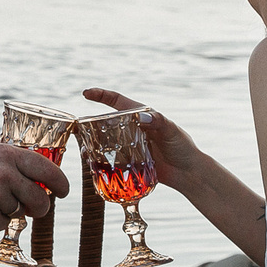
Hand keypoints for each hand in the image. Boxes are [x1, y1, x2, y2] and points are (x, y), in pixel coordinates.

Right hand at [0, 139, 70, 232]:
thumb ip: (8, 157)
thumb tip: (37, 166)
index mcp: (5, 153)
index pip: (47, 170)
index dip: (60, 184)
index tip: (62, 191)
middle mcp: (4, 174)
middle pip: (41, 199)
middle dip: (39, 207)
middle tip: (30, 207)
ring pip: (21, 214)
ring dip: (9, 212)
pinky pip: (3, 225)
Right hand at [82, 88, 205, 189]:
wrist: (188, 173)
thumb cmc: (183, 148)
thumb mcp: (172, 131)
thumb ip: (159, 121)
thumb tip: (142, 116)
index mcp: (142, 116)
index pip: (118, 102)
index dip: (101, 96)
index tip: (86, 93)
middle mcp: (133, 129)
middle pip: (108, 122)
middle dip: (91, 123)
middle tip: (78, 127)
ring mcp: (130, 145)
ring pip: (107, 141)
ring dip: (94, 143)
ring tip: (83, 148)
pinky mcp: (130, 161)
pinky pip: (113, 159)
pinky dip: (102, 160)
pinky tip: (93, 164)